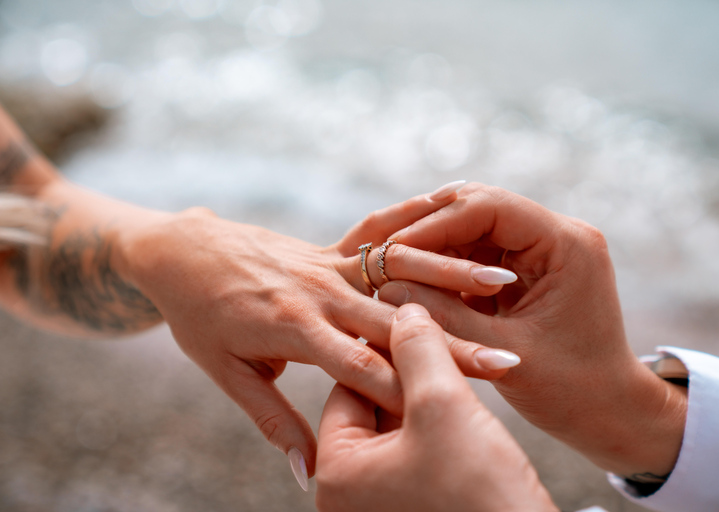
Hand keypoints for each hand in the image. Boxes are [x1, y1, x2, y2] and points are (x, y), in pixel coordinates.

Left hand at [113, 182, 517, 484]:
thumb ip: (273, 420)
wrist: (179, 251)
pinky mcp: (329, 247)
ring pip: (399, 271)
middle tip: (507, 359)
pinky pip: (379, 237)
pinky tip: (452, 216)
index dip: (410, 388)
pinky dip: (418, 230)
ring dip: (452, 276)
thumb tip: (306, 471)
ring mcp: (325, 263)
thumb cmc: (198, 316)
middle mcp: (316, 291)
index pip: (361, 365)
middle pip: (395, 323)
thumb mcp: (226, 373)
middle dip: (454, 343)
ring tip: (502, 282)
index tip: (455, 408)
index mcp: (292, 327)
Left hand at [316, 303, 556, 511]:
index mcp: (337, 473)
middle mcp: (350, 492)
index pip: (348, 387)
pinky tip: (466, 404)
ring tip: (459, 367)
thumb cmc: (481, 493)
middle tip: (441, 340)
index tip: (415, 321)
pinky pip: (417, 448)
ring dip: (428, 395)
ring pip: (398, 425)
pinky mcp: (415, 504)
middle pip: (372, 406)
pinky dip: (438, 422)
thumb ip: (418, 349)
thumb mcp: (443, 407)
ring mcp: (382, 502)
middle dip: (409, 373)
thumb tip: (404, 308)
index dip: (384, 350)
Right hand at [380, 183, 687, 478]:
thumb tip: (387, 286)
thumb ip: (445, 316)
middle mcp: (560, 235)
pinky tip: (423, 286)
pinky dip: (452, 268)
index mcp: (565, 245)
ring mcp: (547, 249)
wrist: (612, 412)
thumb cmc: (571, 392)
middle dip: (432, 232)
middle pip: (480, 209)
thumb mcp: (502, 353)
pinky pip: (483, 253)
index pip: (488, 207)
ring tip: (398, 273)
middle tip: (388, 258)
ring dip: (438, 249)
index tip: (393, 249)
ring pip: (476, 229)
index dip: (434, 225)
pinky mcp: (534, 268)